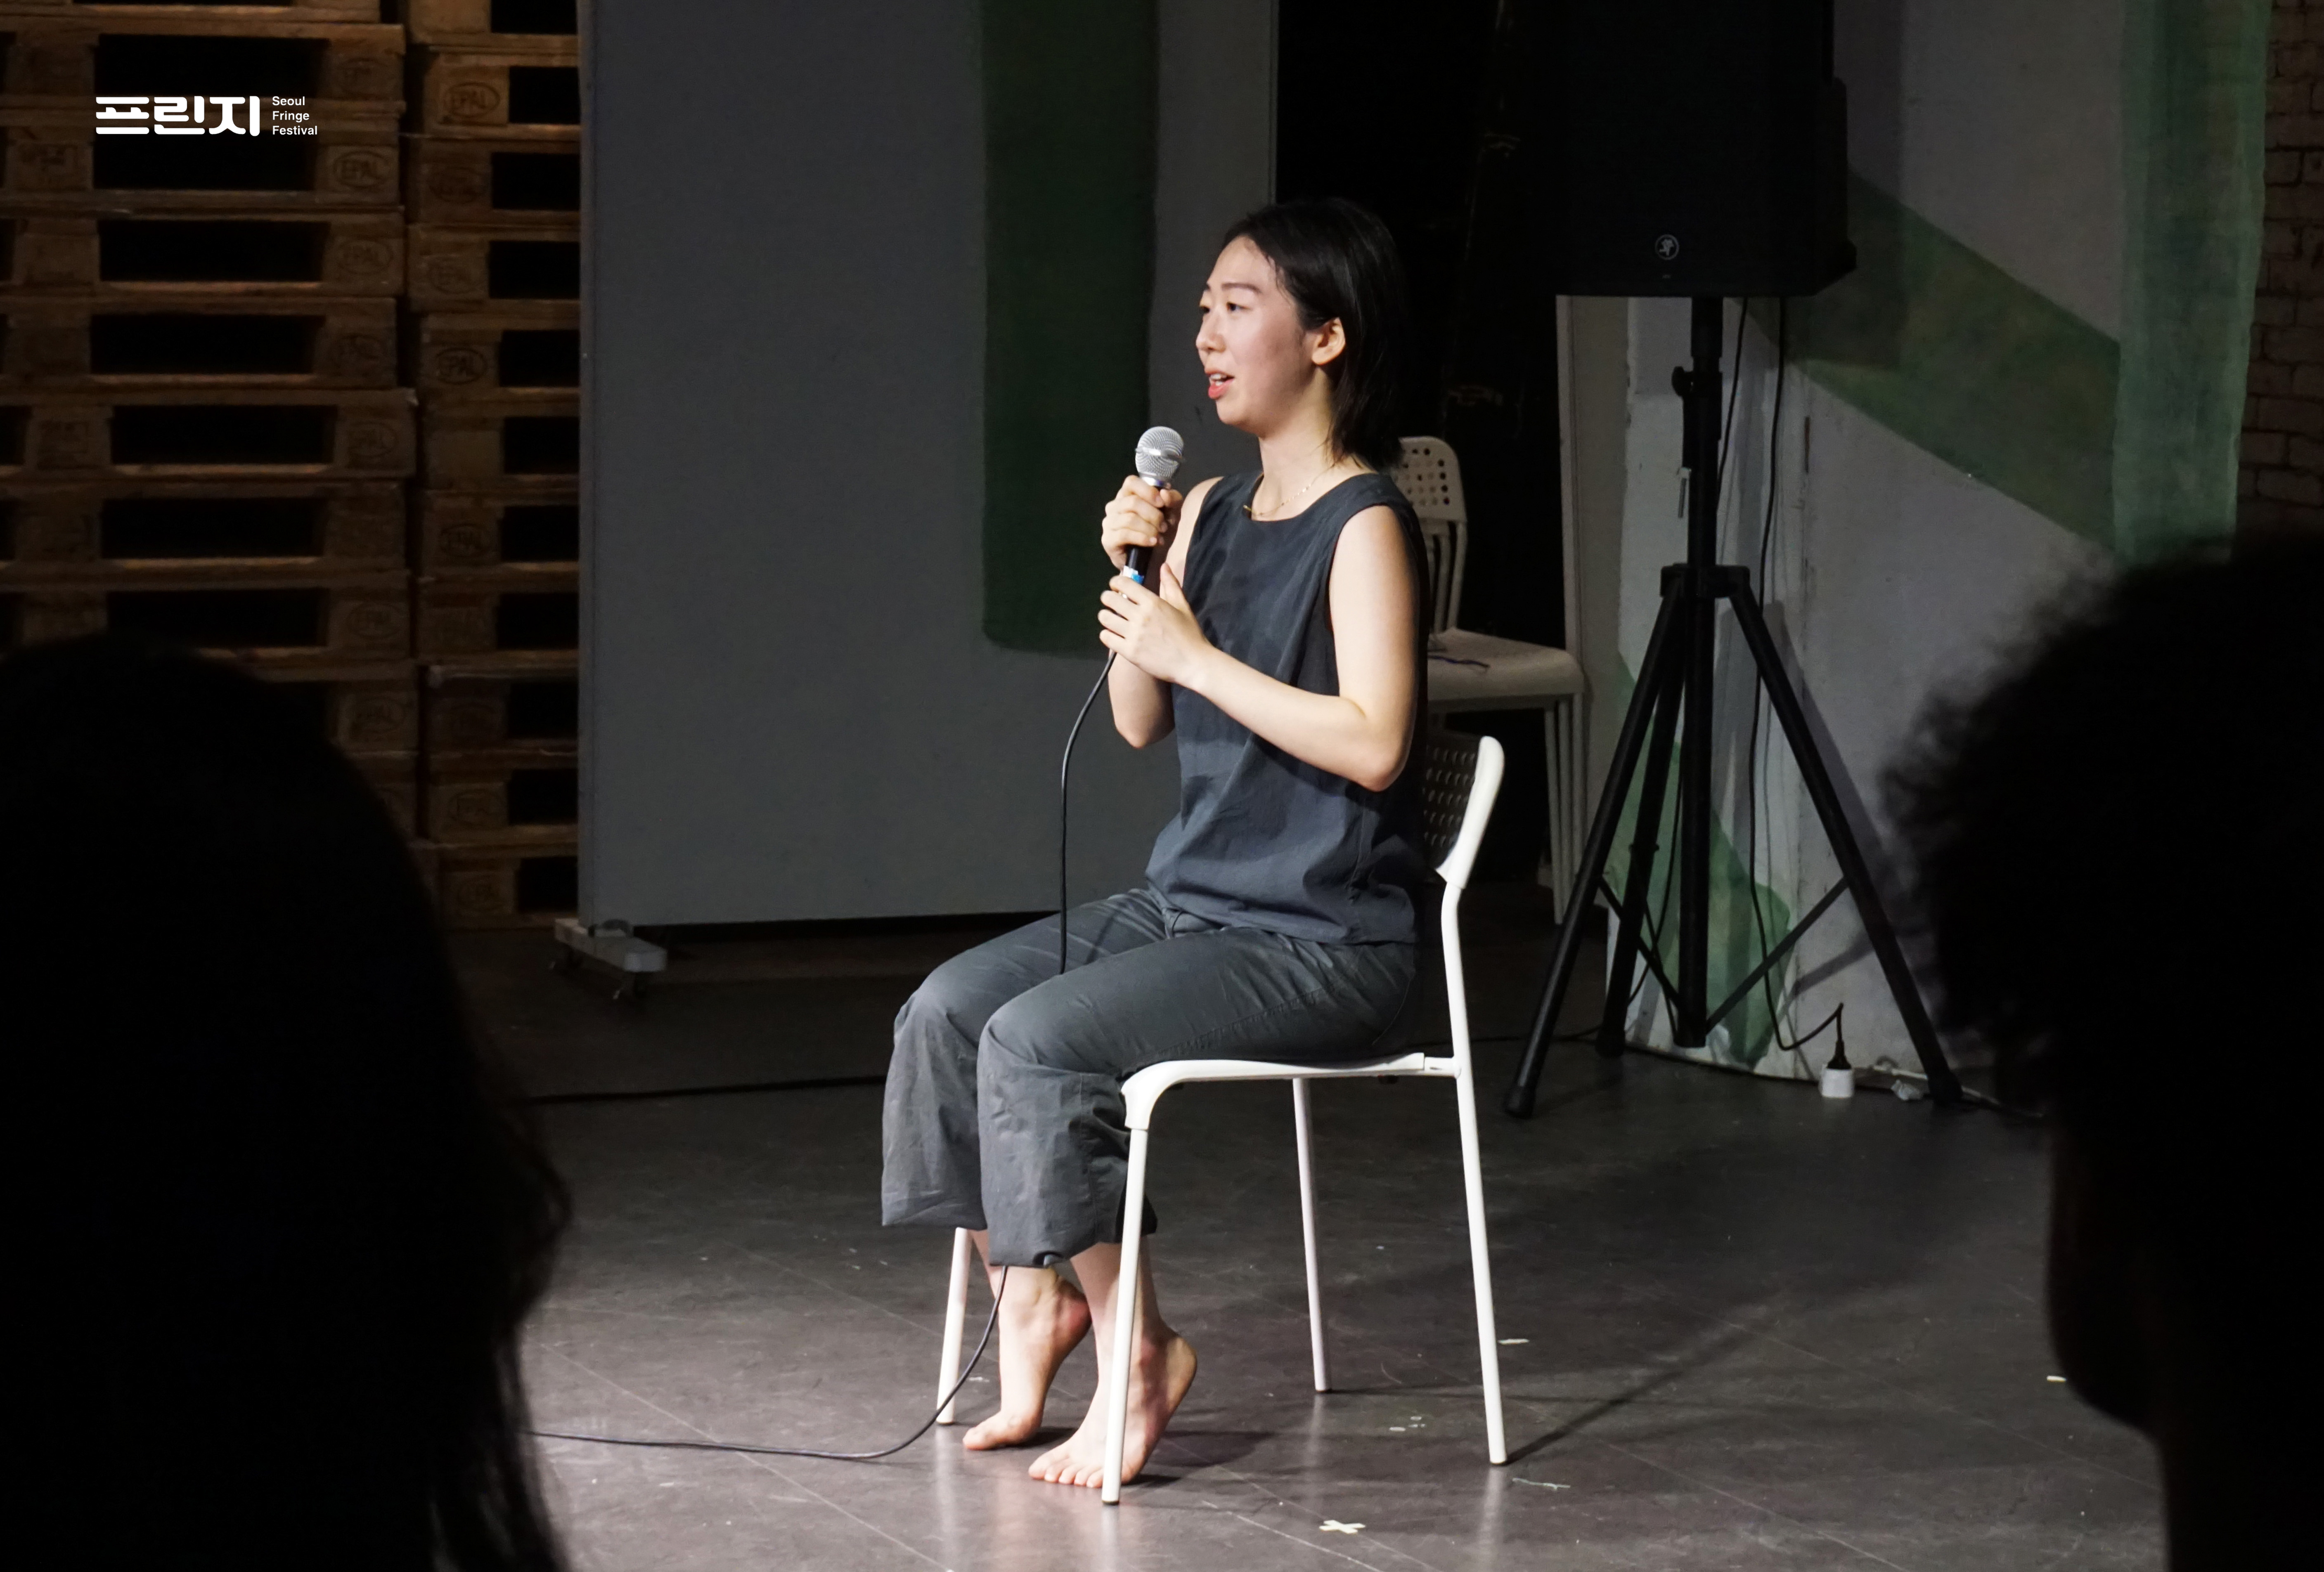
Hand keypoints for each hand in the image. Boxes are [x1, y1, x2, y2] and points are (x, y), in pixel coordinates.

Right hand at [1099, 475, 1182, 569]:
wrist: (1153, 560)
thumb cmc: (1160, 532)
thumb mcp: (1172, 514)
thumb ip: (1173, 500)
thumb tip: (1164, 493)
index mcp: (1127, 495)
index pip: (1131, 482)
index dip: (1147, 491)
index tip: (1161, 503)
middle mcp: (1114, 506)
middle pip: (1132, 502)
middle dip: (1153, 515)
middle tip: (1164, 526)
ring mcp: (1109, 523)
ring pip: (1129, 519)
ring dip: (1149, 528)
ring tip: (1159, 536)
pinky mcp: (1108, 540)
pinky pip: (1124, 534)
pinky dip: (1142, 538)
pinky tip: (1152, 542)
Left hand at [1099, 563, 1208, 684]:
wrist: (1192, 663)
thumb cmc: (1189, 634)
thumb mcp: (1182, 606)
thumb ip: (1171, 585)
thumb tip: (1164, 566)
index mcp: (1153, 602)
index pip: (1124, 583)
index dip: (1115, 582)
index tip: (1116, 586)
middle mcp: (1141, 616)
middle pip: (1109, 599)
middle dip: (1108, 598)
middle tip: (1112, 603)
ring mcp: (1134, 635)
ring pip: (1105, 618)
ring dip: (1106, 616)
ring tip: (1112, 619)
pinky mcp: (1129, 652)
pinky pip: (1106, 638)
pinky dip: (1107, 635)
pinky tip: (1114, 635)